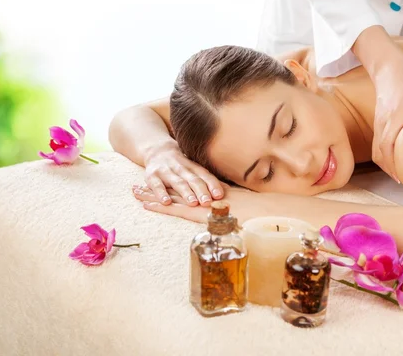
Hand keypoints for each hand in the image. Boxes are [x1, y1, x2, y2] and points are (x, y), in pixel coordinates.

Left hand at [132, 184, 269, 223]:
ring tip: (134, 191)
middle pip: (177, 191)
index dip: (174, 187)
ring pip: (173, 197)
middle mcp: (206, 197)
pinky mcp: (201, 213)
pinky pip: (178, 209)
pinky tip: (147, 205)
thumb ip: (237, 213)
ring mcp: (203, 203)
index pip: (190, 190)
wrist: (269, 211)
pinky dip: (163, 206)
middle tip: (137, 186)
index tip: (159, 184)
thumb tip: (236, 217)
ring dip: (153, 195)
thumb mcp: (247, 213)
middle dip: (157, 188)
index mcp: (215, 196)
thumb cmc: (262, 215)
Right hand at [143, 145, 223, 205]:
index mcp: (192, 166)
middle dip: (201, 190)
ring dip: (185, 192)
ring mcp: (166, 171)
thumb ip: (207, 179)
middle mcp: (180, 167)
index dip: (212, 184)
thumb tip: (229, 190)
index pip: (204, 175)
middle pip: (192, 179)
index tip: (220, 195)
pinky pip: (157, 185)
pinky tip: (166, 202)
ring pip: (177, 182)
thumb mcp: (193, 168)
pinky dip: (161, 193)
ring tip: (193, 202)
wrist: (156, 150)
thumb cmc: (180, 164)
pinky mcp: (151, 176)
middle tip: (208, 202)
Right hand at [372, 53, 402, 181]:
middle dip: (390, 170)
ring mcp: (379, 123)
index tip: (402, 178)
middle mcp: (383, 123)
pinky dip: (384, 156)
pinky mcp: (379, 123)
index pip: (389, 146)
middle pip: (380, 153)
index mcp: (394, 117)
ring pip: (377, 151)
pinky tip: (396, 161)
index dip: (394, 164)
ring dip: (386, 165)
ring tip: (400, 176)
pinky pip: (378, 144)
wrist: (387, 67)